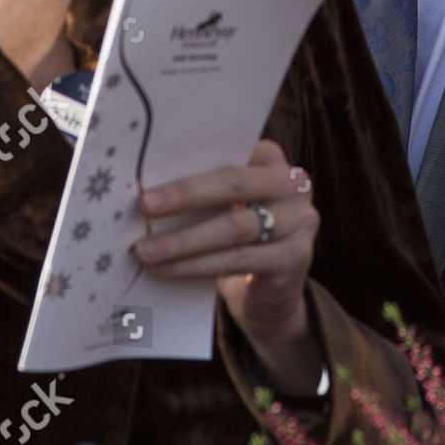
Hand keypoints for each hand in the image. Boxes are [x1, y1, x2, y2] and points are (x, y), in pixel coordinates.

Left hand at [134, 140, 322, 393]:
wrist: (271, 295)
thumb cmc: (237, 239)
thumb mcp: (227, 205)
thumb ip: (203, 189)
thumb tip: (146, 187)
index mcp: (271, 159)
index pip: (230, 149)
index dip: (189, 159)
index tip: (148, 170)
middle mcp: (292, 184)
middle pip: (234, 183)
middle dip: (184, 195)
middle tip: (144, 205)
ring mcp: (299, 221)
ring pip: (234, 227)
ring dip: (183, 240)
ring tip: (146, 250)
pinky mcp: (296, 258)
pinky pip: (238, 260)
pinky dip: (196, 266)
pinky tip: (167, 270)